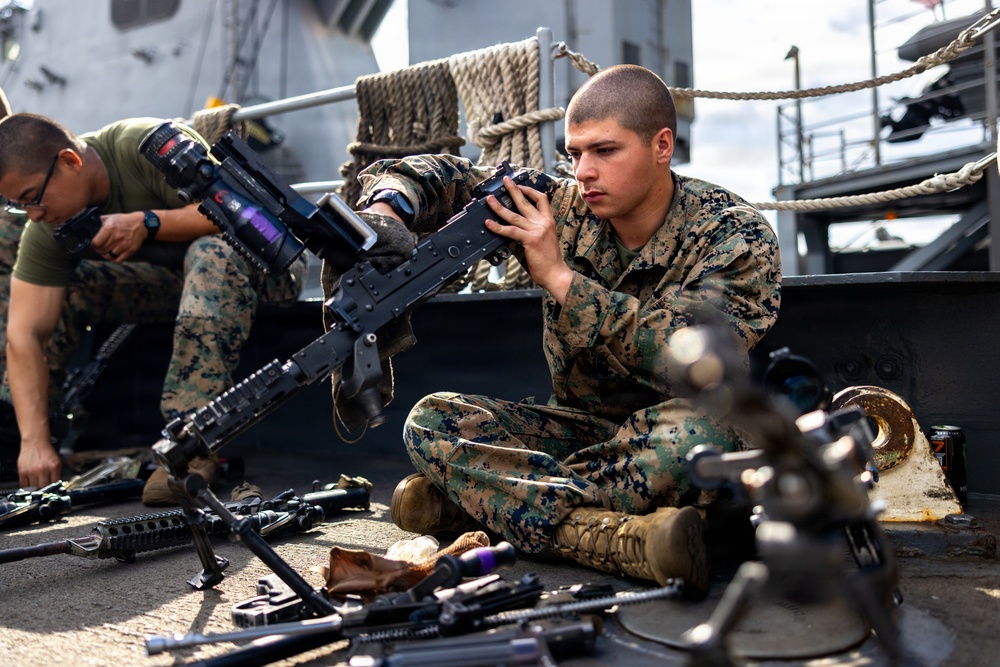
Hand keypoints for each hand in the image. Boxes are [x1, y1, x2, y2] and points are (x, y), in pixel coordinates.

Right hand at [18, 441, 61, 487]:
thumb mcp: (57, 462)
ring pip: (34, 488)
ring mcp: (32, 471)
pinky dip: (27, 487)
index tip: (53, 491)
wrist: (35, 442)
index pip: (55, 484)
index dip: (54, 489)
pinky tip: (30, 485)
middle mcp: (43, 469)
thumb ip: (57, 474)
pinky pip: (24, 485)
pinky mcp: (22, 472)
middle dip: (45, 490)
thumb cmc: (47, 452)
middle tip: (45, 490)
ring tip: (37, 485)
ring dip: (36, 489)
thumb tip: (57, 487)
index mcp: (54, 467)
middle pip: (44, 488)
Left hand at [90, 211, 145, 261]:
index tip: (94, 244)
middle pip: (101, 250)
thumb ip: (100, 222)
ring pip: (109, 256)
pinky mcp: (130, 250)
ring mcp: (123, 245)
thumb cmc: (125, 220)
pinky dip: (113, 260)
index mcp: (109, 228)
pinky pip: (118, 260)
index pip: (96, 243)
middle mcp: (116, 237)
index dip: (93, 245)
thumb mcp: (111, 217)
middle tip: (99, 248)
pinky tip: (112, 256)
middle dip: (98, 250)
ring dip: (106, 255)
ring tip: (106, 251)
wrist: (142, 224)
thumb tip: (90, 227)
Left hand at [484, 177, 573, 302]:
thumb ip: (533, 231)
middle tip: (505, 180)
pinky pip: (511, 230)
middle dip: (513, 189)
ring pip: (514, 215)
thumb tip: (515, 228)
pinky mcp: (530, 239)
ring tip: (490, 199)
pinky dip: (498, 227)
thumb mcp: (545, 240)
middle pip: (526, 201)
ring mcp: (537, 230)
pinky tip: (489, 223)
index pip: (541, 199)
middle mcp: (544, 222)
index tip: (520, 186)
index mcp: (549, 221)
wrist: (556, 273)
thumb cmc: (550, 260)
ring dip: (499, 206)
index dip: (529, 190)